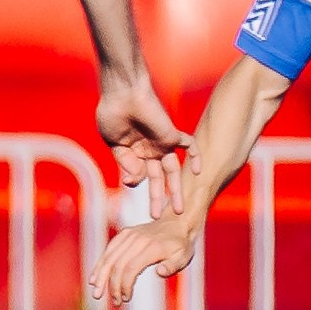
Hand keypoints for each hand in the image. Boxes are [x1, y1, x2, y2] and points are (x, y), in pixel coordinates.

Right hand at [89, 215, 196, 305]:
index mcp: (152, 247)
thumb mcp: (184, 257)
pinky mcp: (125, 233)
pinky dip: (100, 264)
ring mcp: (130, 235)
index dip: (125, 285)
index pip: (131, 268)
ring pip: (109, 257)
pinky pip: (109, 249)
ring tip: (97, 294)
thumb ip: (173, 266)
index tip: (126, 299)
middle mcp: (138, 240)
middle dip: (113, 285)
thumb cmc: (181, 245)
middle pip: (117, 264)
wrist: (177, 222)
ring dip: (101, 277)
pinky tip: (94, 278)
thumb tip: (159, 272)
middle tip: (115, 302)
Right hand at [96, 79, 194, 217]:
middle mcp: (149, 150)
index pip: (138, 175)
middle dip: (157, 198)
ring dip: (174, 190)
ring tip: (177, 210)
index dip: (135, 183)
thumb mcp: (114, 143)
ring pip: (172, 171)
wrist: (122, 91)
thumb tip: (135, 181)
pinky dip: (195, 157)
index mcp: (133, 152)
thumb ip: (125, 163)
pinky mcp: (171, 133)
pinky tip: (198, 172)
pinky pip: (189, 146)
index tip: (130, 183)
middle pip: (157, 178)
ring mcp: (161, 142)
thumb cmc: (113, 113)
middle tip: (158, 217)